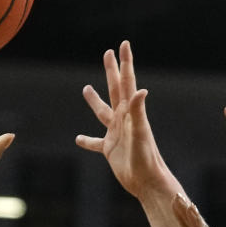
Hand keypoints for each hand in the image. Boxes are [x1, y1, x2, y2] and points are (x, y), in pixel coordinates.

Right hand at [76, 40, 169, 198]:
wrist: (147, 182)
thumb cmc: (147, 159)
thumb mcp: (141, 133)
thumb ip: (139, 111)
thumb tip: (141, 90)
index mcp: (131, 112)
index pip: (127, 82)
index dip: (125, 63)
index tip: (123, 44)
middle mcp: (124, 119)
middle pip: (115, 89)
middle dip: (112, 71)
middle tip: (107, 53)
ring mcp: (116, 134)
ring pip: (102, 112)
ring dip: (95, 101)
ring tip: (86, 88)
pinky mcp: (111, 150)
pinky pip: (96, 143)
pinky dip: (87, 141)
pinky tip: (78, 139)